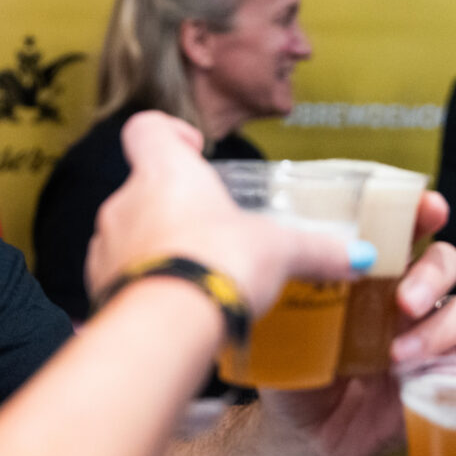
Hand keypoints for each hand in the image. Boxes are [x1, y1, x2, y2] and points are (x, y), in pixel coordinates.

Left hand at [86, 112, 357, 317]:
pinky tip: (178, 306)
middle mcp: (125, 202)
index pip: (146, 128)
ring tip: (199, 273)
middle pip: (144, 188)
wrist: (167, 326)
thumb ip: (315, 250)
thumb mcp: (279, 251)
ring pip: (130, 235)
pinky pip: (122, 278)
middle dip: (176, 206)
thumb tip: (357, 255)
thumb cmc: (219, 264)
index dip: (169, 132)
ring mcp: (105, 246)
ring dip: (159, 247)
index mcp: (164, 172)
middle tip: (213, 229)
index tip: (194, 147)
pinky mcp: (99, 287)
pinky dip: (146, 285)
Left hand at [261, 192, 455, 455]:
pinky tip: (427, 378)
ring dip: (440, 329)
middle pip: (446, 262)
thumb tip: (293, 253)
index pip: (405, 229)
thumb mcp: (284, 320)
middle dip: (432, 275)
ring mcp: (427, 337)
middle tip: (403, 300)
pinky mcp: (440, 380)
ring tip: (397, 356)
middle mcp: (405, 298)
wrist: (301, 430)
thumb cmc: (292, 363)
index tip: (430, 209)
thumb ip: (292, 286)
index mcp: (370, 273)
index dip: (423, 213)